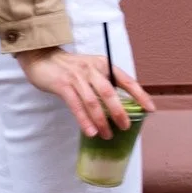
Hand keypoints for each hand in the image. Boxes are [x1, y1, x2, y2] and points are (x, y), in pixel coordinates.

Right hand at [16, 47, 154, 136]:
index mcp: (103, 64)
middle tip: (126, 127)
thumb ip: (103, 82)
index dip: (140, 94)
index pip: (126, 80)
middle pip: (110, 92)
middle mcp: (92, 69)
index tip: (150, 108)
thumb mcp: (90, 69)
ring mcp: (77, 77)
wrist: (41, 57)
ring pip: (93, 102)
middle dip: (120, 112)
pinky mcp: (63, 85)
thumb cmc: (69, 67)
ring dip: (102, 121)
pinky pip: (76, 106)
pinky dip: (84, 120)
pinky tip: (90, 132)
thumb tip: (119, 106)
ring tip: (108, 135)